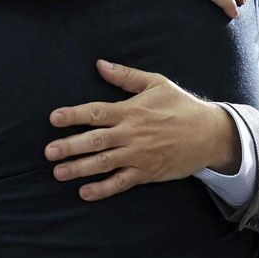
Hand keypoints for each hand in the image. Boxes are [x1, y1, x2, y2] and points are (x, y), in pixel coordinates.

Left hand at [44, 60, 237, 201]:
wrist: (209, 134)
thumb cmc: (181, 106)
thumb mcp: (156, 83)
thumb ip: (126, 76)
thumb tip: (100, 64)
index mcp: (131, 111)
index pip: (96, 112)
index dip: (74, 115)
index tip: (54, 118)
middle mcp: (131, 134)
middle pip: (95, 140)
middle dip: (70, 146)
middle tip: (48, 152)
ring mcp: (138, 155)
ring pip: (104, 163)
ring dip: (80, 168)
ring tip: (59, 173)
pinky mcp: (146, 172)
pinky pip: (121, 182)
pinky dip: (103, 189)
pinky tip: (85, 192)